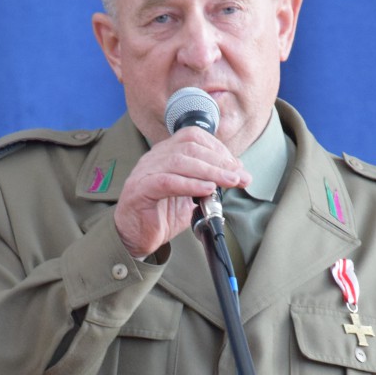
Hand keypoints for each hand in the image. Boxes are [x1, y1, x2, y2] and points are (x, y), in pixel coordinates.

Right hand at [114, 131, 250, 259]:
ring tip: (230, 182)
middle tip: (240, 176)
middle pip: (190, 147)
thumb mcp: (189, 196)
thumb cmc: (160, 216)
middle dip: (220, 161)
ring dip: (211, 171)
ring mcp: (145, 172)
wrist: (135, 238)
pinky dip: (190, 184)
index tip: (236, 166)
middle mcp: (154, 158)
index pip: (193, 136)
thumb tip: (234, 174)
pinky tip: (207, 189)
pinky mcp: (140, 190)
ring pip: (180, 161)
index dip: (218, 148)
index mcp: (165, 154)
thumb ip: (207, 182)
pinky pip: (167, 181)